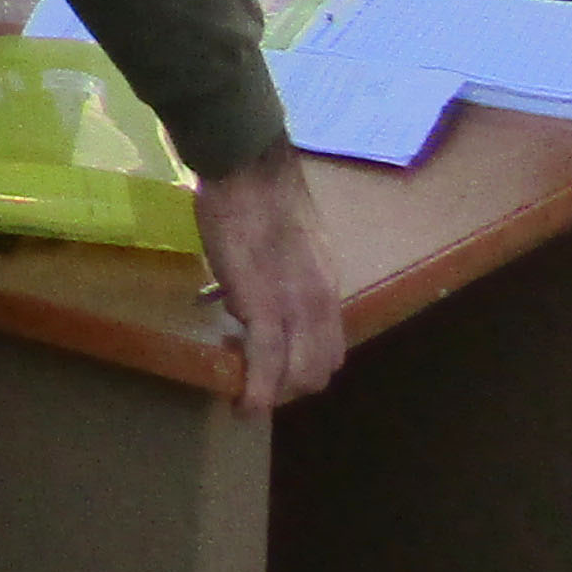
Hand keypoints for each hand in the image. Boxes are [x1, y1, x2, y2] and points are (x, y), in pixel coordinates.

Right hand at [192, 146, 345, 409]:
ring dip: (272, 394)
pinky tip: (241, 403)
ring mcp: (296, 309)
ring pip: (299, 377)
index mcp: (326, 286)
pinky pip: (266, 366)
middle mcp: (322, 304)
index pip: (330, 348)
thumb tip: (261, 294)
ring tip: (242, 388)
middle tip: (252, 377)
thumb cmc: (257, 193)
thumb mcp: (290, 243)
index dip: (301, 366)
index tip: (270, 364)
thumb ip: (286, 274)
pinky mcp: (264, 309)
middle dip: (287, 386)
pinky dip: (255, 392)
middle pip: (319, 371)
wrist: (247, 168)